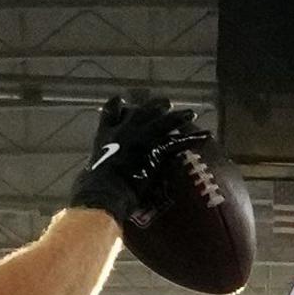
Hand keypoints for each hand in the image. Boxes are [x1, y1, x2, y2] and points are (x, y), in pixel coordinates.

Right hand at [67, 93, 208, 219]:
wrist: (101, 193)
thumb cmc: (90, 193)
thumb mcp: (87, 179)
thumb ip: (92, 178)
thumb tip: (88, 189)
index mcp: (103, 137)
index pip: (108, 115)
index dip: (115, 106)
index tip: (120, 100)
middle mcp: (121, 133)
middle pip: (139, 113)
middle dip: (152, 107)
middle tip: (165, 102)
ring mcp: (137, 139)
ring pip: (160, 122)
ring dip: (176, 117)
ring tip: (189, 112)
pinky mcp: (152, 150)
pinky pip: (176, 141)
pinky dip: (192, 137)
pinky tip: (206, 135)